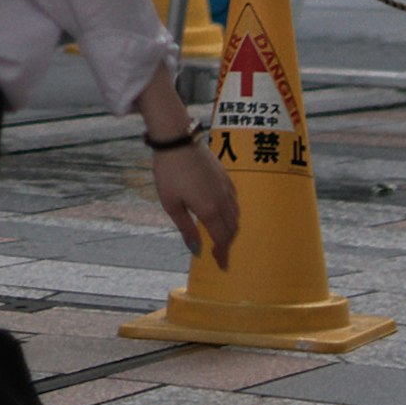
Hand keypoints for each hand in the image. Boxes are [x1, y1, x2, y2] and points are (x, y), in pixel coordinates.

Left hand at [149, 137, 239, 263]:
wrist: (177, 139)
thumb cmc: (169, 171)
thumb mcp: (171, 204)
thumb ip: (186, 228)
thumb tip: (197, 250)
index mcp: (209, 210)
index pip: (221, 239)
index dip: (222, 254)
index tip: (222, 265)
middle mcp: (223, 200)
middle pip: (232, 229)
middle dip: (227, 244)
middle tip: (220, 254)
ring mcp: (226, 187)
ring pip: (236, 215)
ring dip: (231, 229)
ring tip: (221, 237)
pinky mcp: (226, 175)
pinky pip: (235, 201)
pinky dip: (233, 214)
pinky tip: (224, 213)